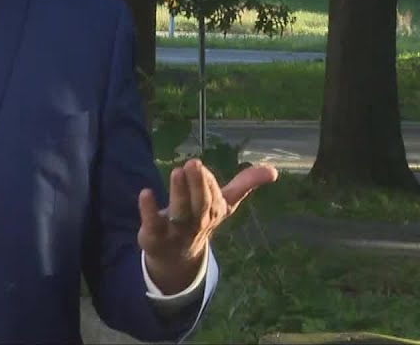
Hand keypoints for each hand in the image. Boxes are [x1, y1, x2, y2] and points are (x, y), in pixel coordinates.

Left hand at [137, 159, 278, 293]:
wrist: (177, 257)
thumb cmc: (201, 221)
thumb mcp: (224, 204)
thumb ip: (245, 185)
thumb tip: (274, 170)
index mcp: (214, 213)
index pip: (214, 197)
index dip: (207, 182)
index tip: (199, 166)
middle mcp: (197, 222)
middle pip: (200, 205)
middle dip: (198, 184)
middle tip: (193, 163)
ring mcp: (176, 230)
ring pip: (180, 213)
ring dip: (179, 192)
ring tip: (177, 171)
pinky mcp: (154, 234)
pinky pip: (152, 223)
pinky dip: (148, 209)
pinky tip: (145, 192)